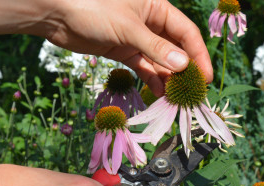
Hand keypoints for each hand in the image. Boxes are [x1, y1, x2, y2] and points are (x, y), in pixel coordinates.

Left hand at [30, 0, 212, 95]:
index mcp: (157, 8)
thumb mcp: (128, 28)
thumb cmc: (93, 9)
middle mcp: (151, 22)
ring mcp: (137, 38)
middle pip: (175, 48)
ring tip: (176, 98)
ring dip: (168, 78)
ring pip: (159, 60)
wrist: (58, 16)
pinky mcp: (124, 50)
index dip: (198, 55)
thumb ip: (155, 48)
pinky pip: (143, 67)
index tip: (205, 78)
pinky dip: (151, 79)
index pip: (186, 33)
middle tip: (192, 93)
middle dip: (184, 70)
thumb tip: (183, 66)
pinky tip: (159, 93)